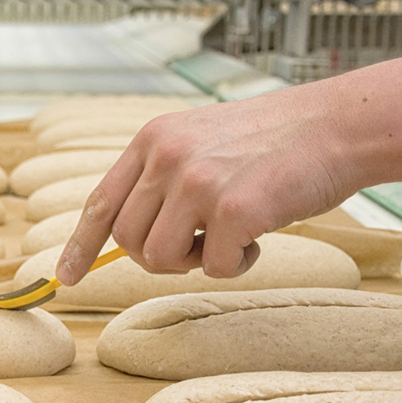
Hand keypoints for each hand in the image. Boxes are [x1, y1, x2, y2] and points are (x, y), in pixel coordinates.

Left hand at [56, 87, 355, 284]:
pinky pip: (212, 269)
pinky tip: (259, 236)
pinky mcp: (233, 209)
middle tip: (200, 243)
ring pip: (160, 260)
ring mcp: (197, 182)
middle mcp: (167, 157)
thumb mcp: (201, 139)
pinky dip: (237, 264)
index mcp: (153, 139)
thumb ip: (163, 177)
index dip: (80, 245)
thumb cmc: (273, 140)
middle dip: (160, 256)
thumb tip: (131, 235)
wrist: (335, 125)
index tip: (66, 276)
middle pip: (129, 241)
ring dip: (195, 262)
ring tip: (230, 237)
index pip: (100, 201)